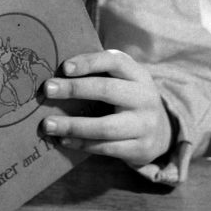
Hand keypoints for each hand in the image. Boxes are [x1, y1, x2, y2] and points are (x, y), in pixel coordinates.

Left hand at [40, 49, 172, 167]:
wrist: (162, 132)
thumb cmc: (129, 99)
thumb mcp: (124, 81)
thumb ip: (100, 73)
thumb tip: (57, 73)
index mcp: (138, 74)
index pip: (115, 61)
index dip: (90, 62)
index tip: (65, 67)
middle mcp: (145, 97)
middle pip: (107, 90)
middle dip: (74, 89)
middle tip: (47, 89)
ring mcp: (144, 125)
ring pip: (105, 126)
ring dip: (73, 125)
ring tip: (47, 124)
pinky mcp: (140, 148)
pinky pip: (106, 147)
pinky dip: (82, 144)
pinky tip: (63, 140)